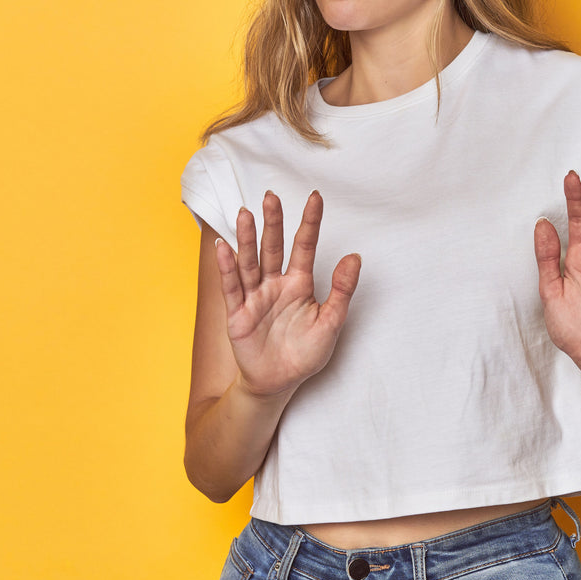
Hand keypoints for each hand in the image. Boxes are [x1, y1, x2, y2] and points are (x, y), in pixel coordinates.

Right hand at [215, 191, 360, 398]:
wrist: (279, 383)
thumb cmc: (306, 353)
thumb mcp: (331, 323)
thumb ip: (342, 290)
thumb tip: (355, 257)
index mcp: (299, 283)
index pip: (305, 246)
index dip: (310, 222)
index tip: (315, 197)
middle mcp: (276, 284)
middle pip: (274, 247)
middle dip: (273, 222)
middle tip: (271, 196)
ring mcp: (255, 296)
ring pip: (250, 262)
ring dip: (247, 238)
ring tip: (246, 213)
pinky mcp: (238, 313)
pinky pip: (232, 287)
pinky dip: (227, 268)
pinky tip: (225, 247)